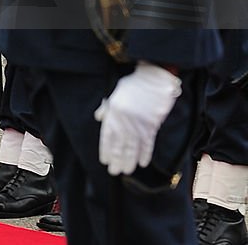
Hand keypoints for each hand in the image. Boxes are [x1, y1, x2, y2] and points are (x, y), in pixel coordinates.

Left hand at [94, 61, 181, 175]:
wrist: (153, 80)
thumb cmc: (132, 86)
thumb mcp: (114, 94)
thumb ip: (106, 108)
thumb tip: (98, 117)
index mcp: (113, 114)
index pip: (107, 137)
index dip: (106, 150)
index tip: (105, 161)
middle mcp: (125, 122)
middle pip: (120, 145)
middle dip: (117, 160)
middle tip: (114, 171)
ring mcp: (139, 125)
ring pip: (133, 147)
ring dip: (130, 161)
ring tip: (126, 171)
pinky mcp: (152, 126)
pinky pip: (148, 143)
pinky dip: (145, 154)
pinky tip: (142, 163)